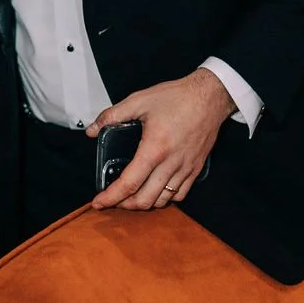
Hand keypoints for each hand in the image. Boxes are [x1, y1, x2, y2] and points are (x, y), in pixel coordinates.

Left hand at [86, 68, 235, 210]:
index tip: (99, 202)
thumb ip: (112, 115)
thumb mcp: (139, 100)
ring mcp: (185, 168)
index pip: (129, 183)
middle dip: (125, 205)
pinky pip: (180, 195)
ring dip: (144, 203)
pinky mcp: (196, 169)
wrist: (210, 96)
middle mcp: (171, 163)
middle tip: (113, 200)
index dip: (111, 197)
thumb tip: (93, 129)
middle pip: (145, 199)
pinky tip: (156, 191)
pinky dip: (165, 199)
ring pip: (163, 200)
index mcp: (154, 148)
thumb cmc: (178, 97)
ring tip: (131, 197)